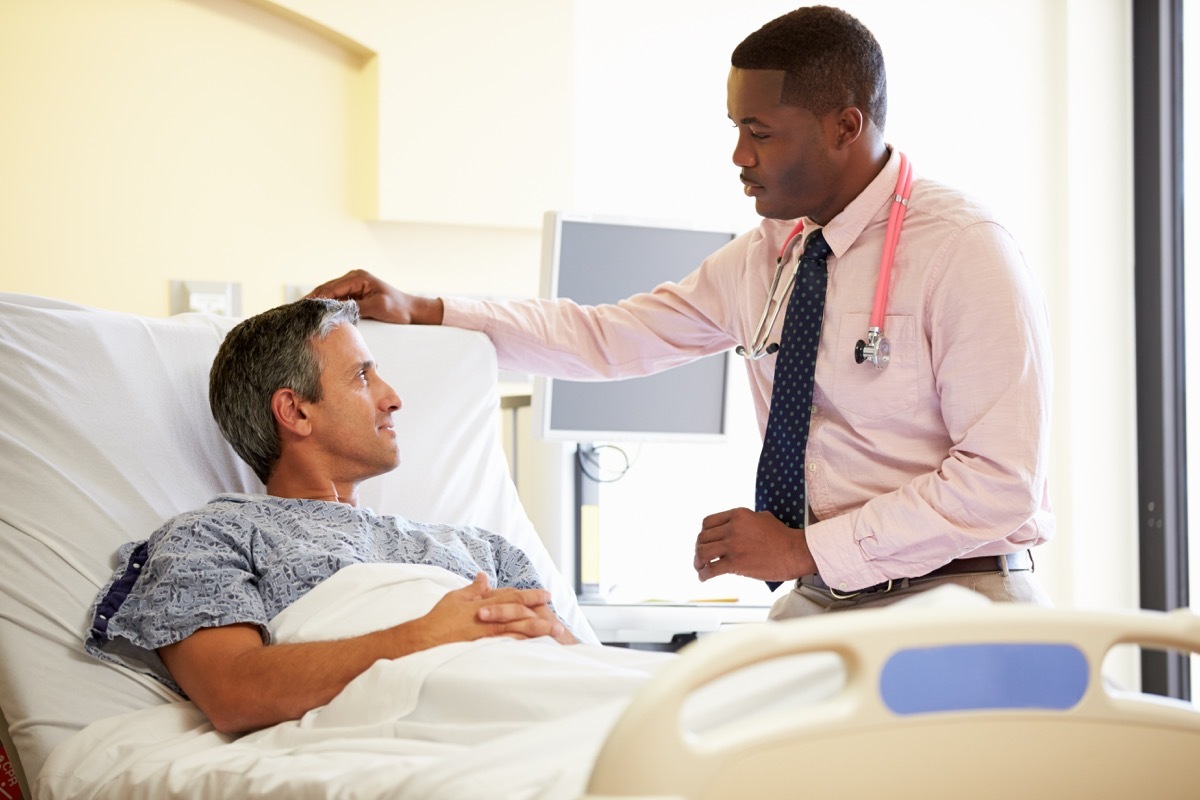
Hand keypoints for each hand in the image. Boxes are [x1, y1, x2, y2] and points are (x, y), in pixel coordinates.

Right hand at [307, 269, 443, 324]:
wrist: (413, 311)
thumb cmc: (398, 309)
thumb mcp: (378, 307)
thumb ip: (357, 307)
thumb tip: (337, 310)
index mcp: (358, 277)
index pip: (331, 288)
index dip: (317, 299)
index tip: (304, 308)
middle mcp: (353, 278)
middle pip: (326, 289)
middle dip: (312, 300)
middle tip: (296, 311)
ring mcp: (353, 286)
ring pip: (329, 294)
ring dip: (317, 303)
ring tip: (302, 313)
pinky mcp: (355, 294)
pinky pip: (336, 299)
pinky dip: (326, 306)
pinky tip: (317, 314)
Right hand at [424, 573, 571, 643]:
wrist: (424, 638)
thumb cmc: (438, 618)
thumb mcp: (456, 596)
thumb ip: (473, 588)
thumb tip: (484, 577)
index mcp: (484, 602)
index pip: (512, 595)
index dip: (531, 594)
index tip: (546, 595)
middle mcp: (488, 615)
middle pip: (520, 610)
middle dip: (541, 612)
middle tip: (558, 617)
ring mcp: (486, 631)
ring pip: (518, 628)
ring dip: (538, 629)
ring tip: (555, 632)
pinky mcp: (483, 646)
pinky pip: (507, 644)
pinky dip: (523, 644)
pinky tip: (536, 647)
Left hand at [693, 507, 815, 581]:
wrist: (795, 552)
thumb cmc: (783, 537)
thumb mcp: (763, 517)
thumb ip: (746, 520)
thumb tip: (738, 525)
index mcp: (738, 515)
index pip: (708, 522)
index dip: (704, 533)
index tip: (705, 541)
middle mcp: (732, 528)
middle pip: (703, 537)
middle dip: (699, 548)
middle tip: (701, 557)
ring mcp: (732, 545)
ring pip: (702, 552)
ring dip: (698, 561)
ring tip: (700, 568)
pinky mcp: (735, 563)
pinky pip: (711, 569)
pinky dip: (704, 574)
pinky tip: (704, 578)